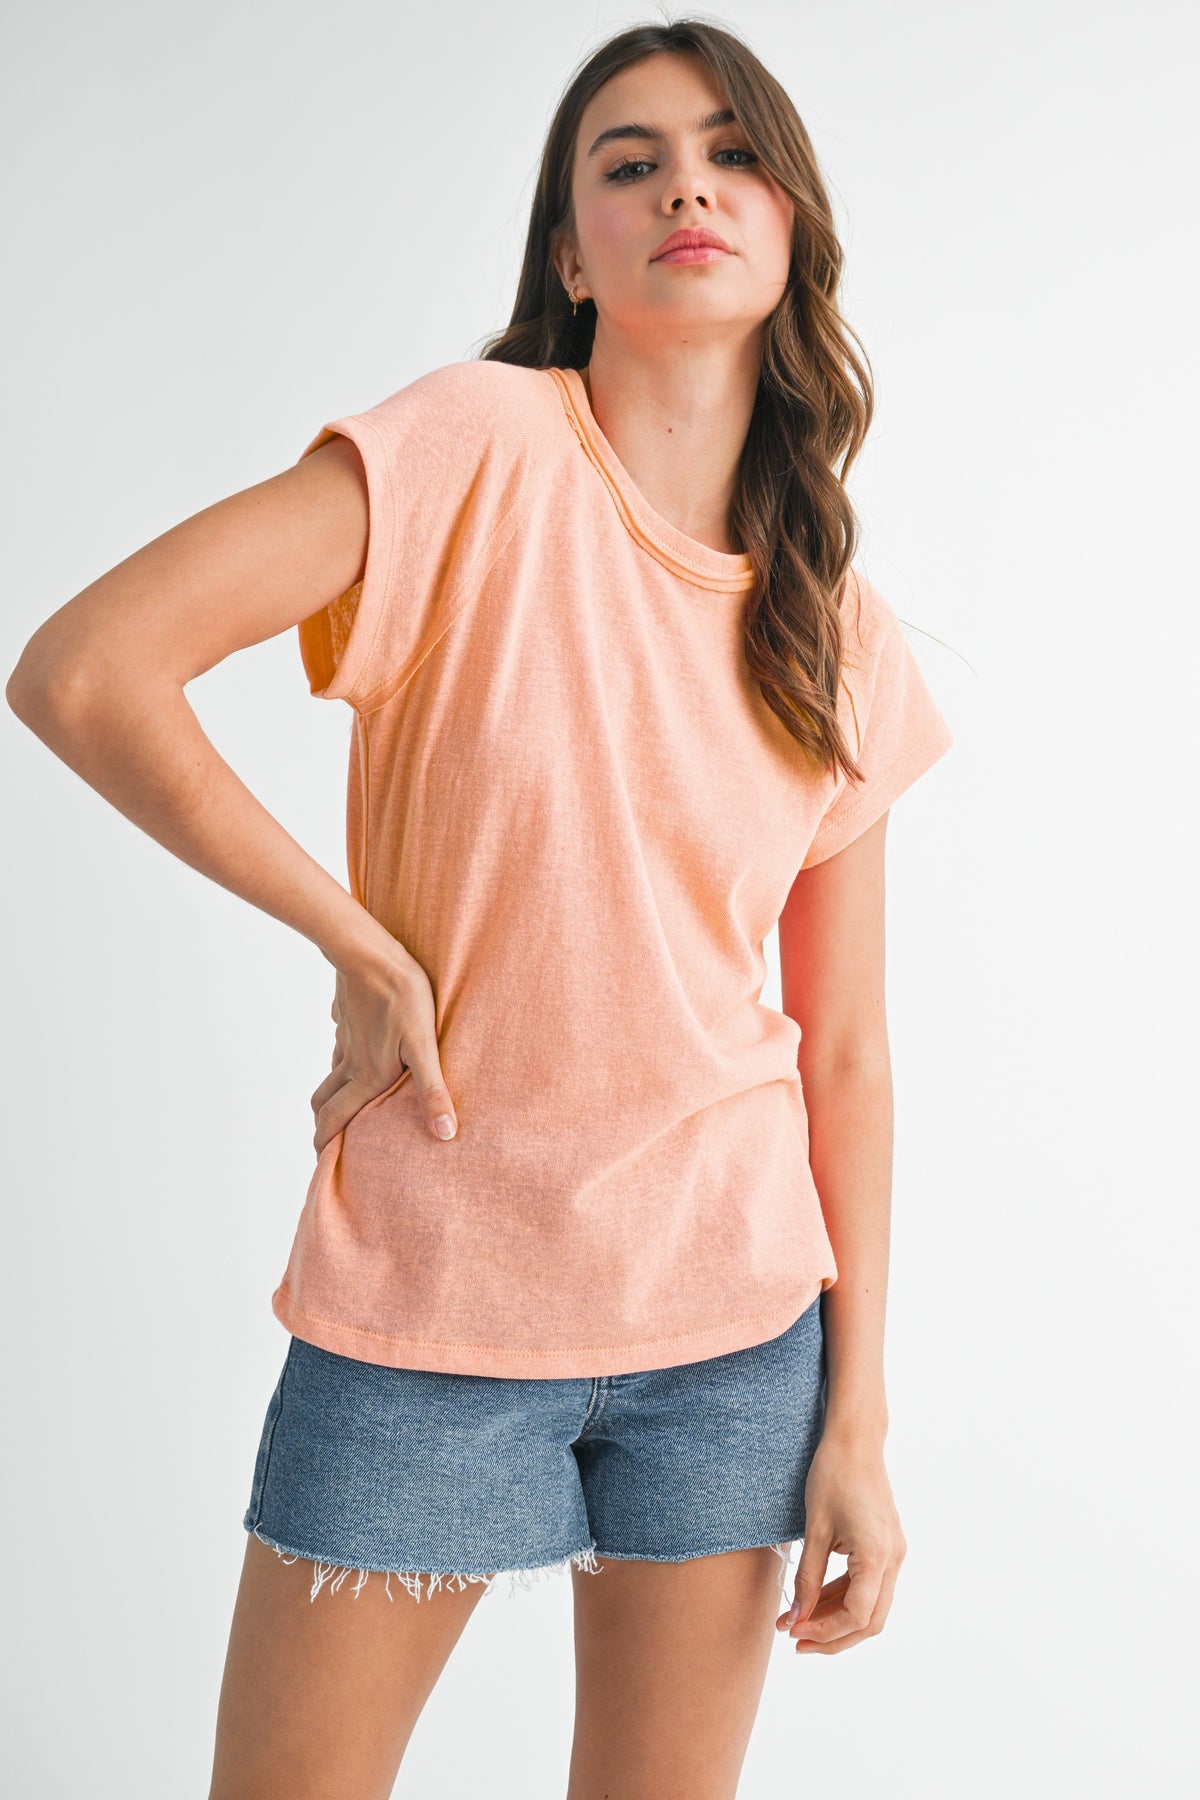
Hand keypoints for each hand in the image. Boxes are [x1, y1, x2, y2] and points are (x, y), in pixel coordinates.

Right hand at [309, 945, 457, 1153]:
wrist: (371, 954)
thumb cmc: (403, 999)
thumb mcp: (424, 1048)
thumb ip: (432, 1091)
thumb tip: (445, 1133)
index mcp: (367, 1076)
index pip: (334, 1118)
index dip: (323, 1142)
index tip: (320, 1159)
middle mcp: (350, 1062)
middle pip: (324, 1101)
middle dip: (322, 1123)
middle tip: (325, 1138)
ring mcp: (345, 1037)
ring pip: (332, 1072)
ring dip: (332, 1092)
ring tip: (343, 1102)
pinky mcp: (347, 1017)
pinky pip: (341, 1044)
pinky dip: (343, 1058)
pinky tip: (359, 1050)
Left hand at [775, 1432, 906, 1653]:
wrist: (855, 1440)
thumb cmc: (833, 1475)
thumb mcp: (815, 1529)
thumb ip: (808, 1578)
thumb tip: (796, 1617)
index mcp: (878, 1555)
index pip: (856, 1615)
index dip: (825, 1631)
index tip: (794, 1631)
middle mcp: (894, 1559)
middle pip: (870, 1620)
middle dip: (833, 1636)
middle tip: (796, 1640)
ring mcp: (894, 1553)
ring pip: (871, 1605)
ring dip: (837, 1619)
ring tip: (798, 1622)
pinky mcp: (887, 1546)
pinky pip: (869, 1585)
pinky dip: (844, 1597)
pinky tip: (815, 1600)